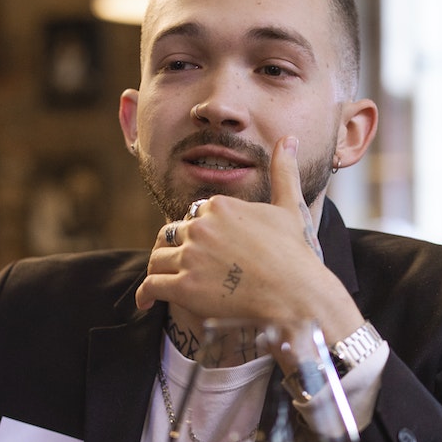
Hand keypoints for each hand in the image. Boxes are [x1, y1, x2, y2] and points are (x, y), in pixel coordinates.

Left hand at [135, 137, 362, 342]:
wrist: (296, 295)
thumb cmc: (295, 254)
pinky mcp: (184, 287)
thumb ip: (283, 172)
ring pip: (157, 258)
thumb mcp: (289, 208)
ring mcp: (191, 257)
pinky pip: (152, 286)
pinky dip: (145, 295)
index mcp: (220, 205)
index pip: (194, 215)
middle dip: (175, 247)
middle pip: (173, 234)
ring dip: (159, 269)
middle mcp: (200, 227)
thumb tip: (288, 139)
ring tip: (162, 279)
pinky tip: (145, 302)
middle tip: (178, 263)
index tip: (204, 245)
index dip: (198, 230)